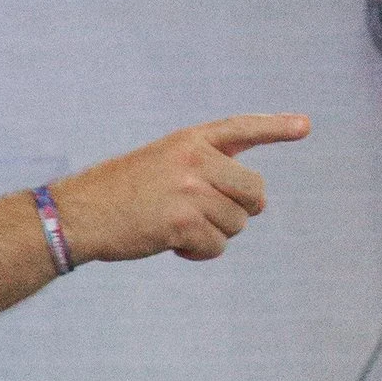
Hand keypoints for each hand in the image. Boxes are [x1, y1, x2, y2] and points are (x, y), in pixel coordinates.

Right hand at [51, 115, 309, 265]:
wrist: (76, 215)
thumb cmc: (117, 194)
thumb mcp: (160, 163)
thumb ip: (204, 169)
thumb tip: (254, 201)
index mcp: (189, 140)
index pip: (242, 128)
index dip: (276, 127)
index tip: (306, 126)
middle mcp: (195, 160)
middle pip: (254, 191)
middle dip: (242, 210)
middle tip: (212, 216)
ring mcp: (191, 190)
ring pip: (237, 224)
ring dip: (214, 235)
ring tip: (177, 229)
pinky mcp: (184, 222)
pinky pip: (217, 246)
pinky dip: (199, 254)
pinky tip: (172, 246)